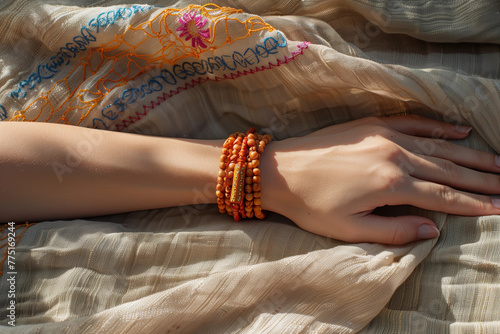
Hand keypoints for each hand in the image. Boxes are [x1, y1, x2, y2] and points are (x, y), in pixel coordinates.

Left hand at [261, 115, 499, 244]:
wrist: (278, 170)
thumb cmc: (310, 205)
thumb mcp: (350, 229)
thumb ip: (395, 231)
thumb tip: (434, 231)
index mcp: (390, 184)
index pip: (444, 196)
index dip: (475, 204)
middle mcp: (394, 155)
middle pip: (449, 169)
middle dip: (482, 179)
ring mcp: (384, 135)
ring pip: (439, 146)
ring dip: (470, 154)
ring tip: (497, 162)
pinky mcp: (373, 124)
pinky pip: (415, 123)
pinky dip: (440, 127)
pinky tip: (460, 129)